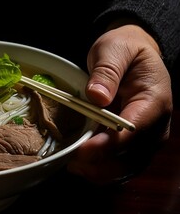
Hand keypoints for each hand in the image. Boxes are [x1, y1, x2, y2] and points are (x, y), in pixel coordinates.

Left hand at [67, 23, 172, 184]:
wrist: (134, 55)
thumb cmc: (124, 50)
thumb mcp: (115, 49)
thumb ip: (107, 71)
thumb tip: (97, 96)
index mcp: (154, 103)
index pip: (132, 133)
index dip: (104, 146)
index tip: (78, 149)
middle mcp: (155, 128)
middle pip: (128, 159)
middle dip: (96, 163)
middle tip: (65, 156)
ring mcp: (146, 141)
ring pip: (123, 169)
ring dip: (95, 170)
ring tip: (67, 159)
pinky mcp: (133, 146)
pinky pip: (118, 166)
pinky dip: (97, 169)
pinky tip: (77, 161)